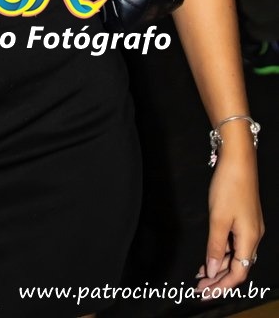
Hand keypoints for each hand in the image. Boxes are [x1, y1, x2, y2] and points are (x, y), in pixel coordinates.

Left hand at [195, 146, 263, 295]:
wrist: (238, 160)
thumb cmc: (229, 186)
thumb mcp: (218, 219)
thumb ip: (215, 246)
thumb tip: (211, 269)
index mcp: (250, 239)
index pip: (238, 273)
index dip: (222, 286)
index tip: (205, 293)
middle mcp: (253, 236)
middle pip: (237, 267)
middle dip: (218, 279)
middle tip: (200, 288)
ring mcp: (250, 227)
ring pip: (234, 255)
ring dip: (218, 266)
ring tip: (200, 275)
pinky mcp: (244, 218)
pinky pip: (233, 243)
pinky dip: (220, 251)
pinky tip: (208, 254)